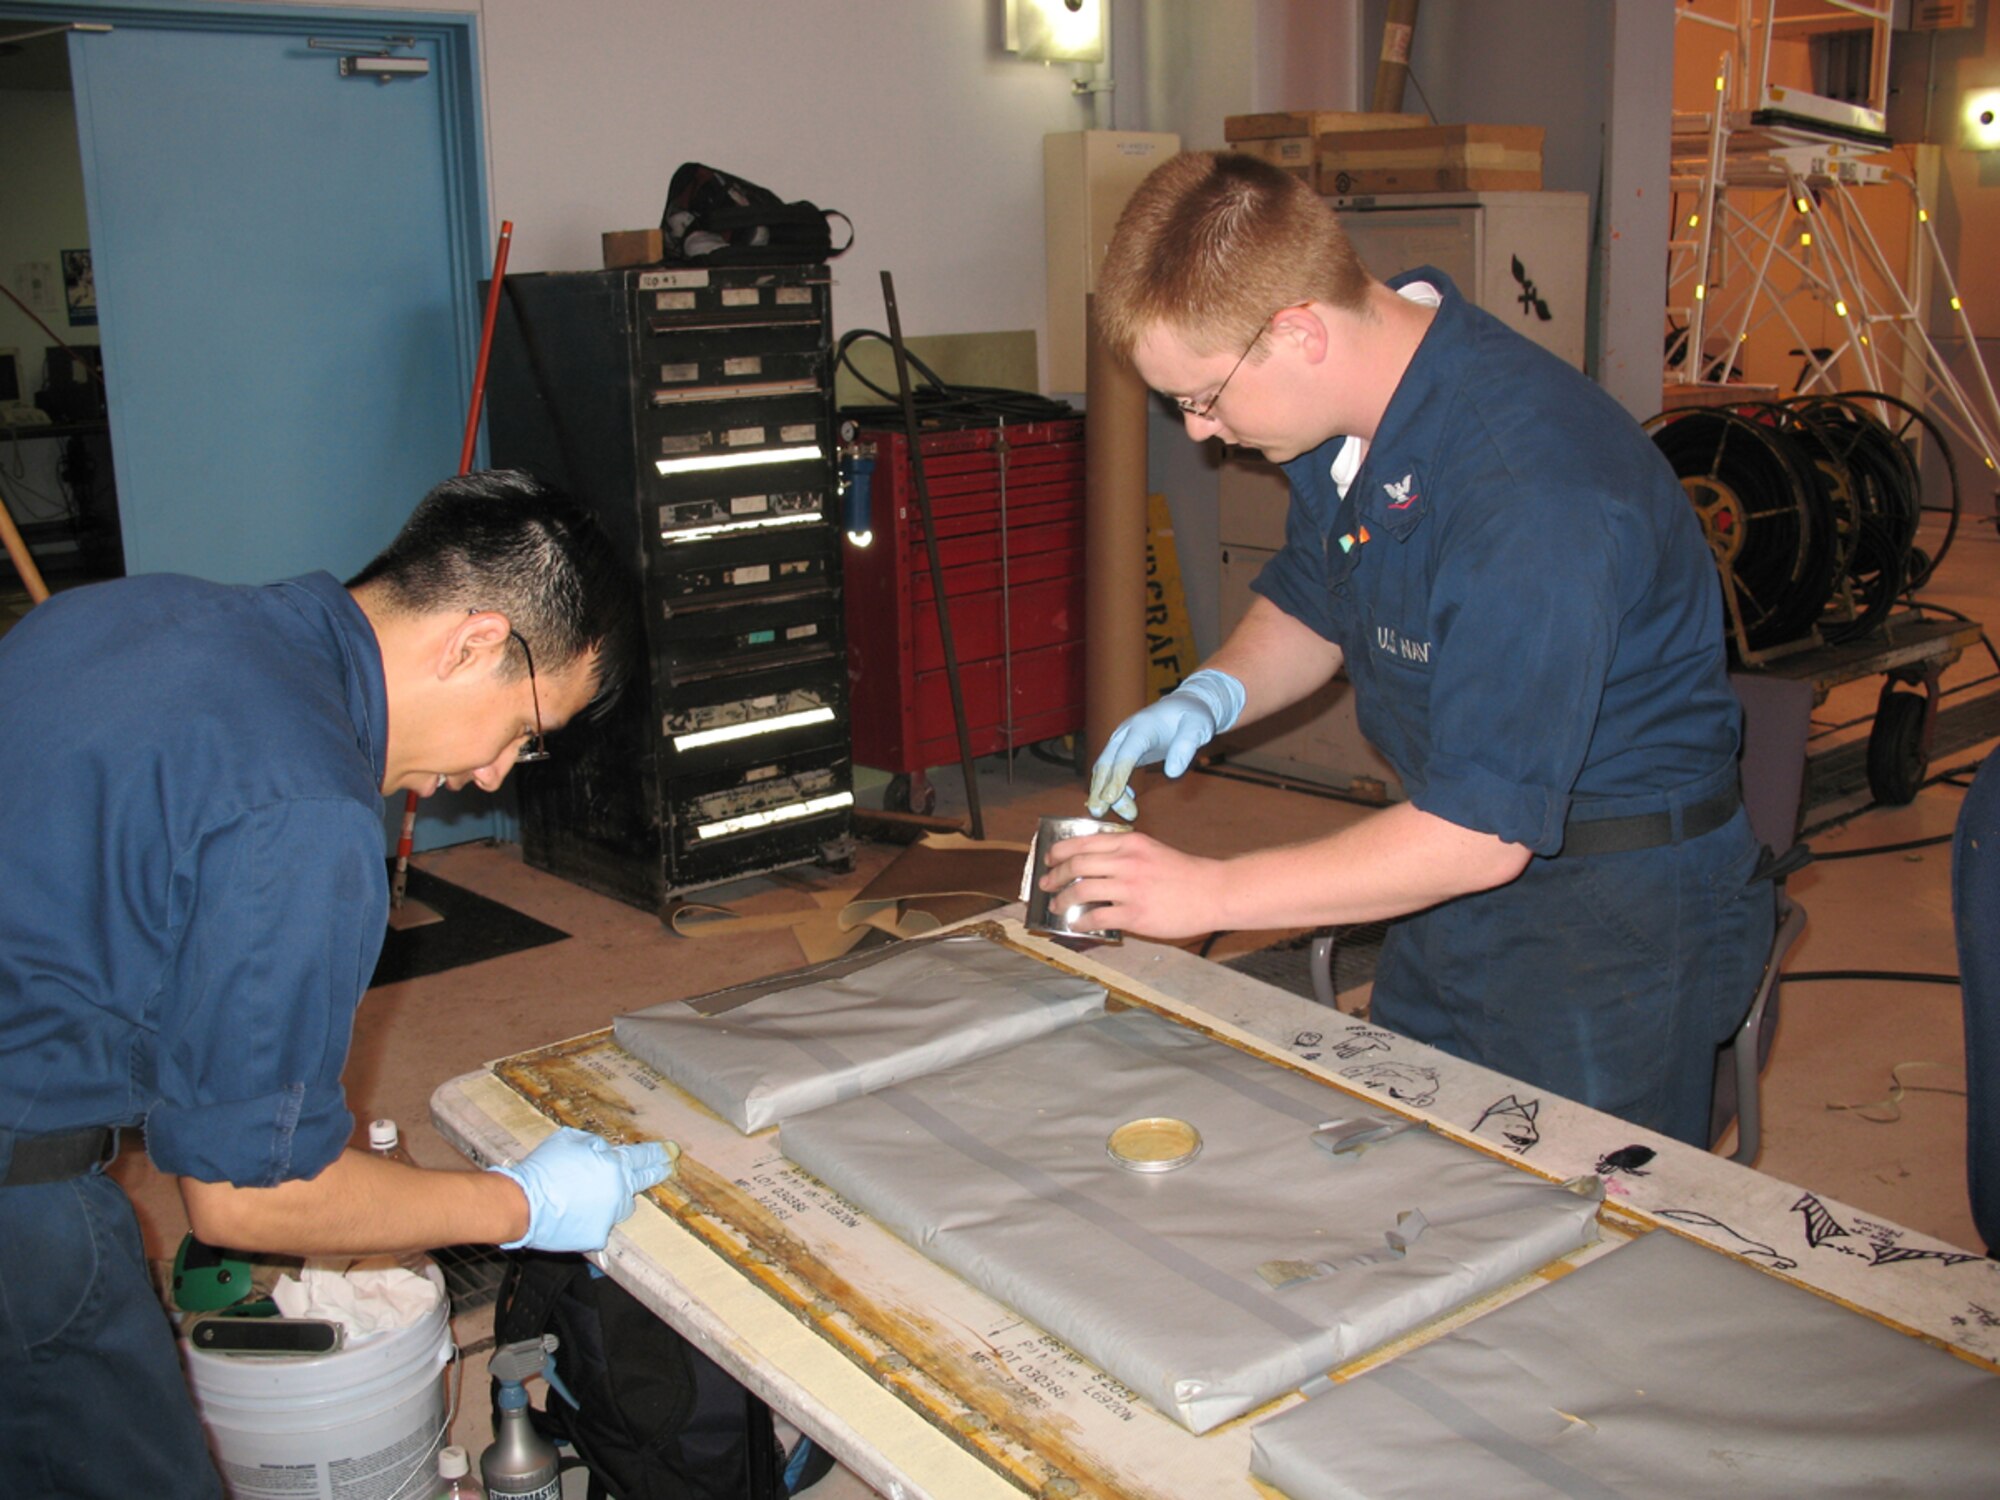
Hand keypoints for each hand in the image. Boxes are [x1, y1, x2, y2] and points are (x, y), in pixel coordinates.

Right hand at [492, 1127, 673, 1251]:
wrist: (523, 1203)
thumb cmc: (543, 1169)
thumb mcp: (569, 1140)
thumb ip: (594, 1145)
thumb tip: (604, 1151)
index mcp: (613, 1164)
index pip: (643, 1157)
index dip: (658, 1154)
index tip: (672, 1152)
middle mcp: (618, 1190)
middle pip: (641, 1182)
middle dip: (654, 1173)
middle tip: (666, 1168)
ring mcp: (610, 1215)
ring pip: (619, 1206)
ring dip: (612, 1200)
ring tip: (588, 1196)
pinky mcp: (598, 1236)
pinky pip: (599, 1225)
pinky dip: (589, 1220)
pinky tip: (571, 1214)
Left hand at [1037, 830, 1224, 940]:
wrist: (1212, 892)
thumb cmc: (1185, 873)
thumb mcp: (1152, 850)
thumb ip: (1124, 853)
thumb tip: (1091, 866)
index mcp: (1131, 842)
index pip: (1084, 842)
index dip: (1060, 850)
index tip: (1050, 858)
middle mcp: (1127, 862)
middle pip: (1077, 864)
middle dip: (1055, 875)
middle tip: (1046, 884)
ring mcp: (1130, 889)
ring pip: (1081, 890)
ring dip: (1062, 898)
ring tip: (1057, 904)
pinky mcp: (1135, 914)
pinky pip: (1097, 917)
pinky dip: (1081, 920)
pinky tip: (1077, 923)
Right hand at [1087, 669, 1245, 818]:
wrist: (1186, 705)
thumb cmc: (1194, 716)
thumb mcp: (1198, 728)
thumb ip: (1186, 747)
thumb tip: (1172, 773)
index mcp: (1143, 726)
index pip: (1125, 754)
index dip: (1117, 777)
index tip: (1110, 799)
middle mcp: (1126, 733)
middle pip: (1107, 762)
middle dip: (1100, 788)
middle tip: (1099, 812)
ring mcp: (1123, 741)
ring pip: (1105, 768)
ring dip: (1103, 791)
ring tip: (1110, 813)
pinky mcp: (1125, 750)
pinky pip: (1112, 769)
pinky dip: (1112, 786)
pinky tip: (1124, 802)